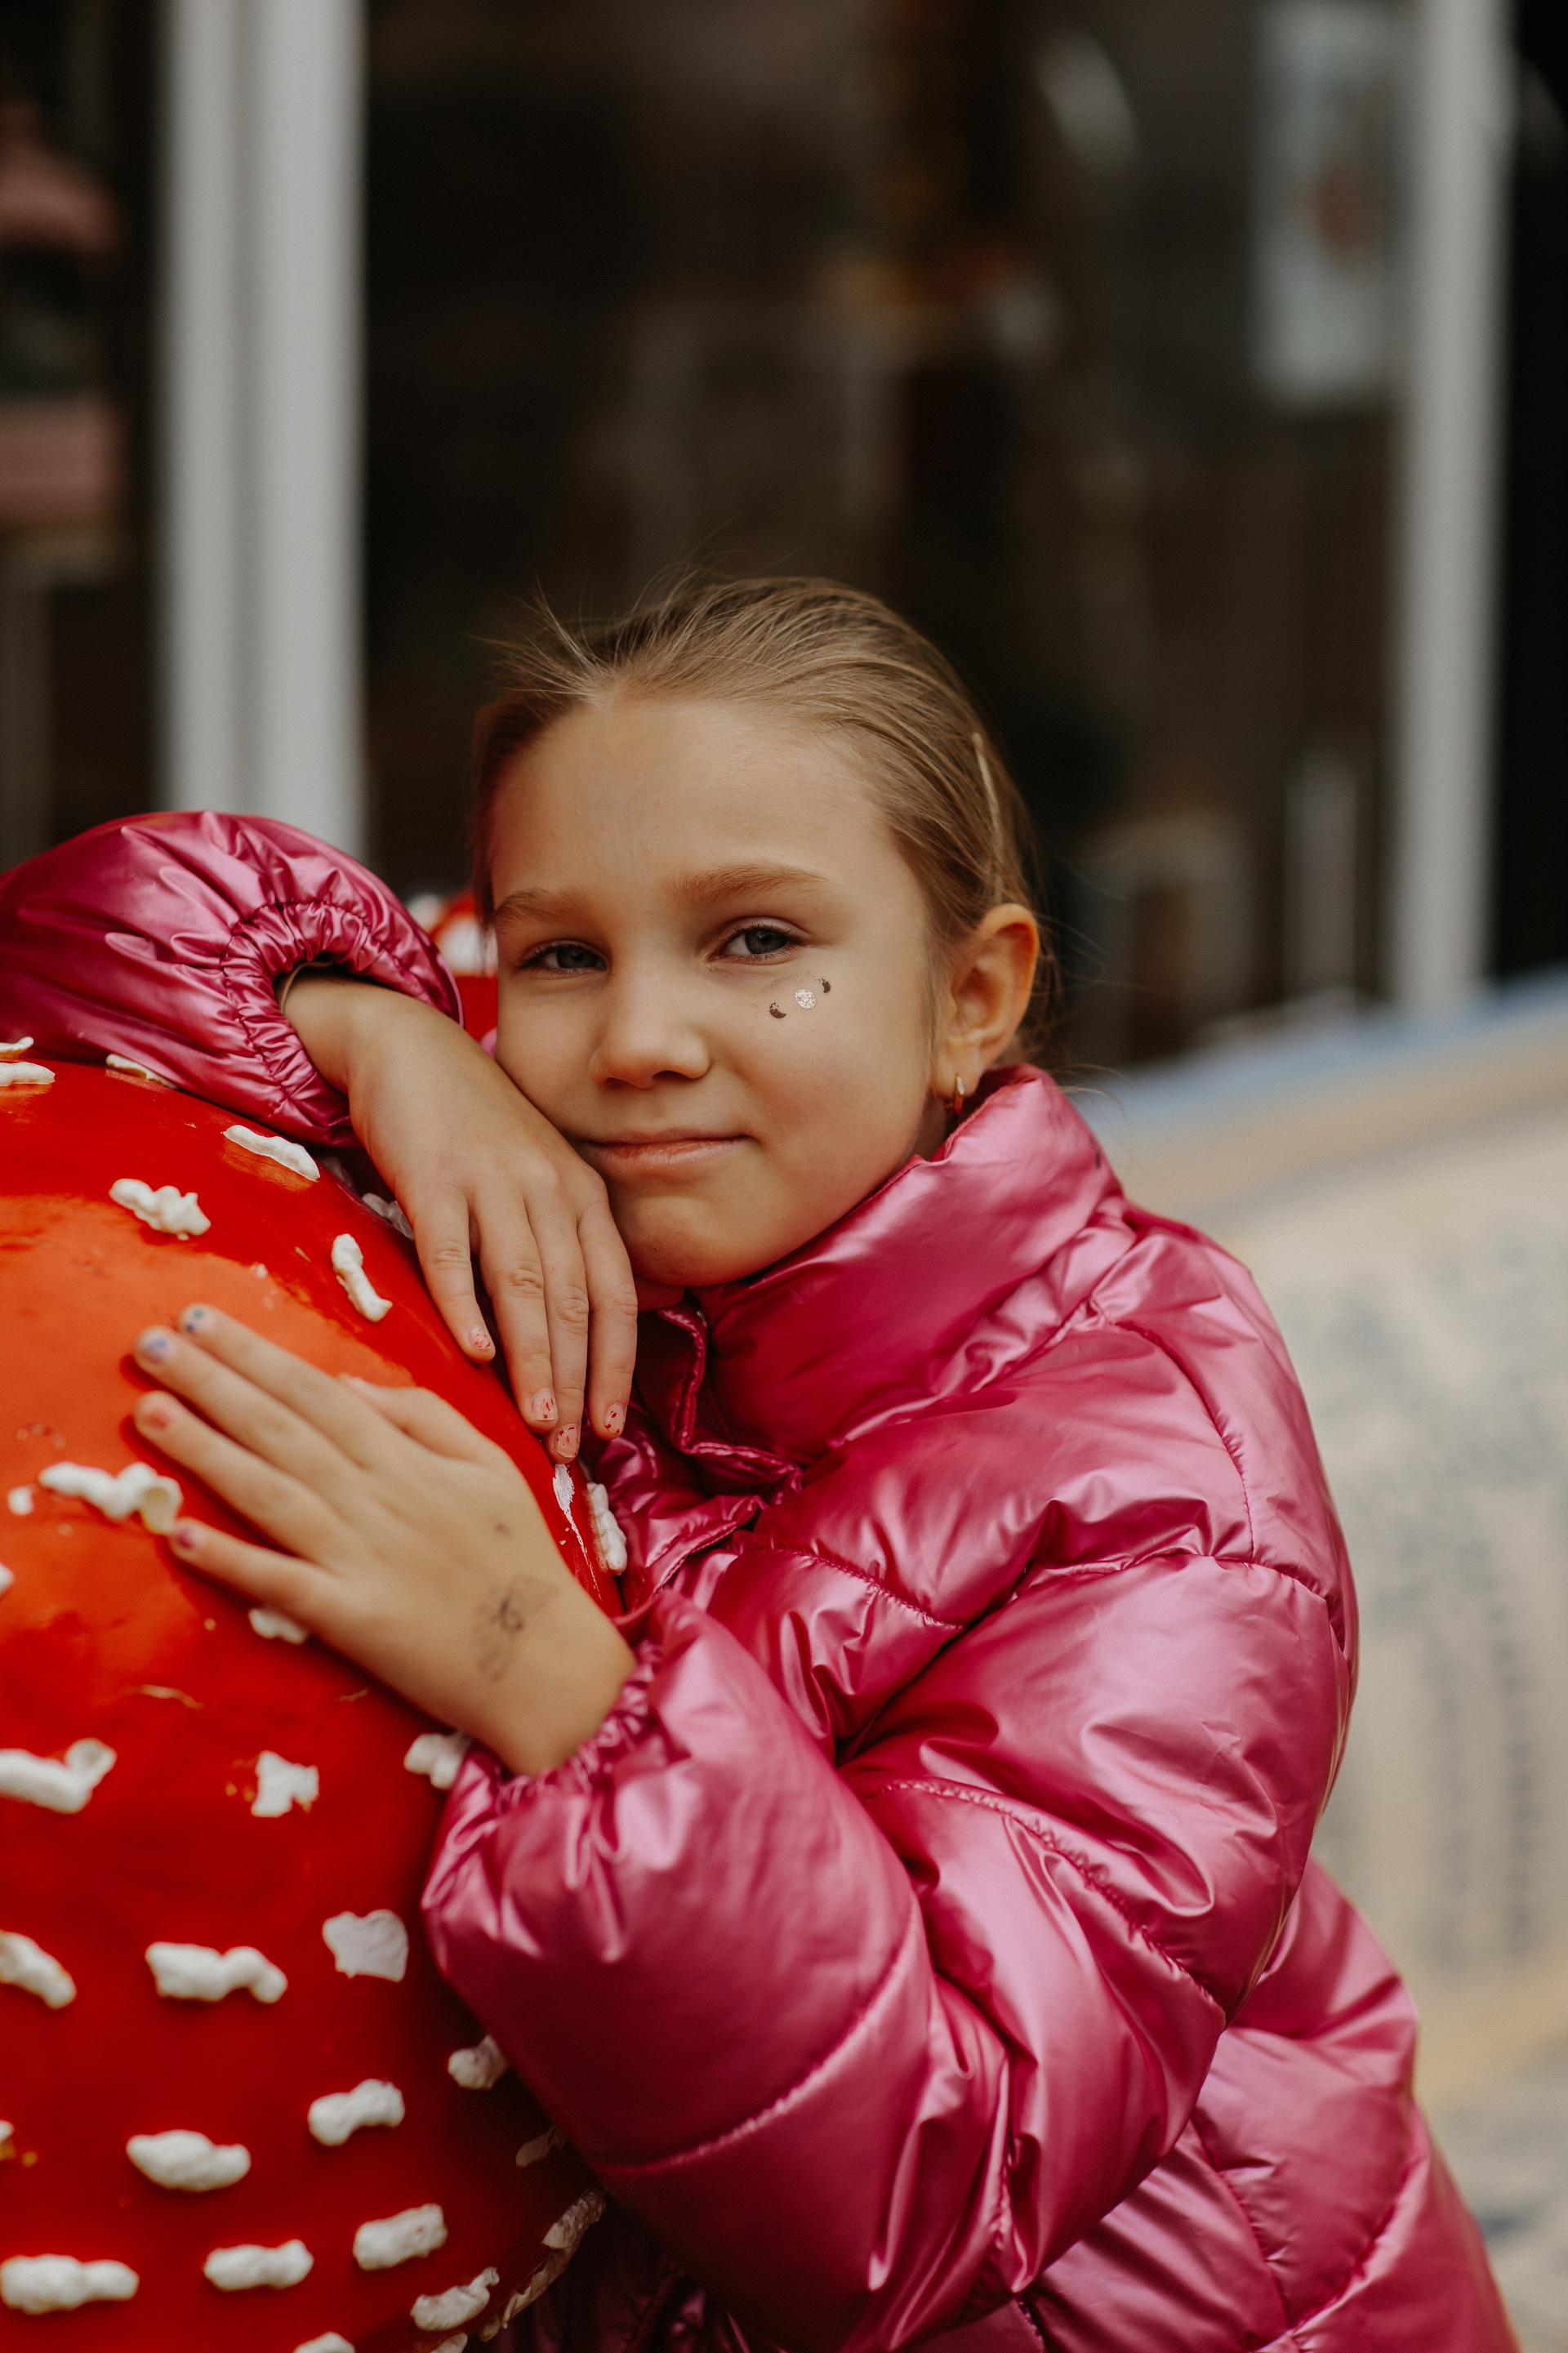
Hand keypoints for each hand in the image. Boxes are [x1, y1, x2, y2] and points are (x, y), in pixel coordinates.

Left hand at [131, 1306, 634, 1774]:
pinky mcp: (352, 1620)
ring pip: (273, 1493)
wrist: (548, 1662)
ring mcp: (362, 1558)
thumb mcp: (490, 1465)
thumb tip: (346, 1383)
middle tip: (148, 1343)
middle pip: (283, 1430)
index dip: (257, 1354)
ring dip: (207, 1452)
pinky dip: (232, 1560)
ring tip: (149, 1412)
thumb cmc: (518, 1559)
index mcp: (408, 1458)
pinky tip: (180, 1536)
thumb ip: (423, 1416)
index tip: (200, 1320)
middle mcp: (379, 1498)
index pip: (318, 1392)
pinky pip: (283, 1584)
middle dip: (213, 1382)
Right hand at [286, 976, 638, 1460]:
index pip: (614, 1295)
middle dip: (577, 1379)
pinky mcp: (433, 1175)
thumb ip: (586, 1242)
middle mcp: (549, 1189)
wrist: (409, 1049)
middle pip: (573, 1299)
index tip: (611, 1428)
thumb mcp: (548, 1177)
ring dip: (533, 1357)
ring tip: (537, 1421)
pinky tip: (472, 1353)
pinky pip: (450, 1248)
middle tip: (572, 1448)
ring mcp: (492, 1181)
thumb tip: (652, 1304)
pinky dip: (463, 1302)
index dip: (616, 1365)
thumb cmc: (478, 1129)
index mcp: (583, 1195)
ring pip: (523, 1282)